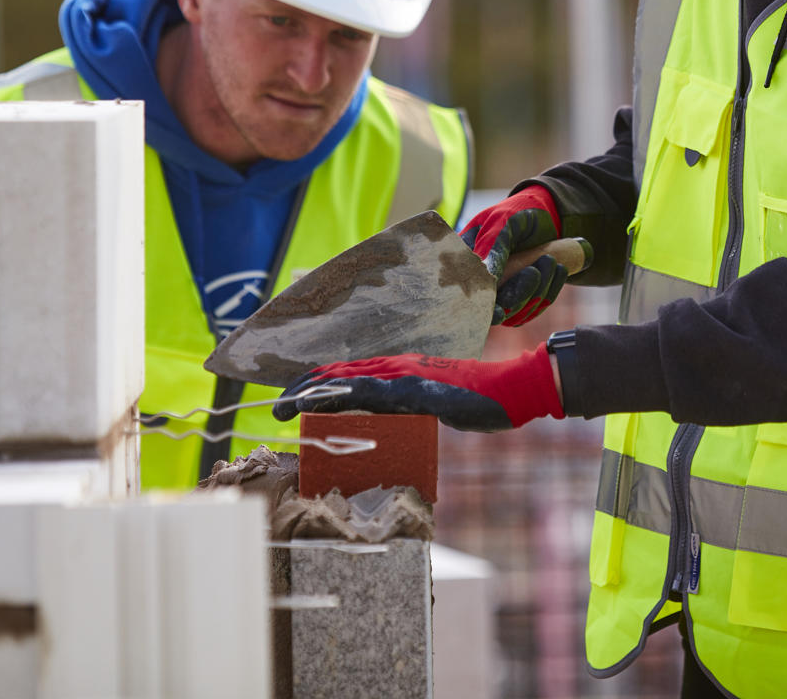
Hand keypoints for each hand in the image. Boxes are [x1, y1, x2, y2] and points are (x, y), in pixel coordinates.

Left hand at [272, 345, 564, 432]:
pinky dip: (338, 395)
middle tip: (276, 406)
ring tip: (283, 406)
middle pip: (339, 373)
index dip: (317, 383)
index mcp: (399, 370)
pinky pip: (368, 391)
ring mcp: (403, 375)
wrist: (511, 389)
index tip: (292, 398)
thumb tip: (395, 419)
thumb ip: (413, 406)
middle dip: (303, 388)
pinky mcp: (412, 388)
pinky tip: (318, 403)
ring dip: (310, 393)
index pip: (349, 373)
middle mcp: (396, 366)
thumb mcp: (437, 404)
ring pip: (346, 379)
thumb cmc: (480, 399)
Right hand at [460, 187, 586, 325]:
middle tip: (536, 270)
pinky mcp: (523, 297)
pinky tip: (559, 270)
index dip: (482, 308)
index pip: (468, 292)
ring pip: (518, 311)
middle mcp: (481, 281)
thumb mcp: (503, 222)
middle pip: (496, 308)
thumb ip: (493, 247)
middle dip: (521, 293)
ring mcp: (503, 292)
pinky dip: (550, 292)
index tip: (499, 313)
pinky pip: (535, 308)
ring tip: (551, 261)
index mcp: (466, 261)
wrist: (545, 214)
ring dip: (539, 290)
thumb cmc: (517, 211)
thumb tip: (489, 276)